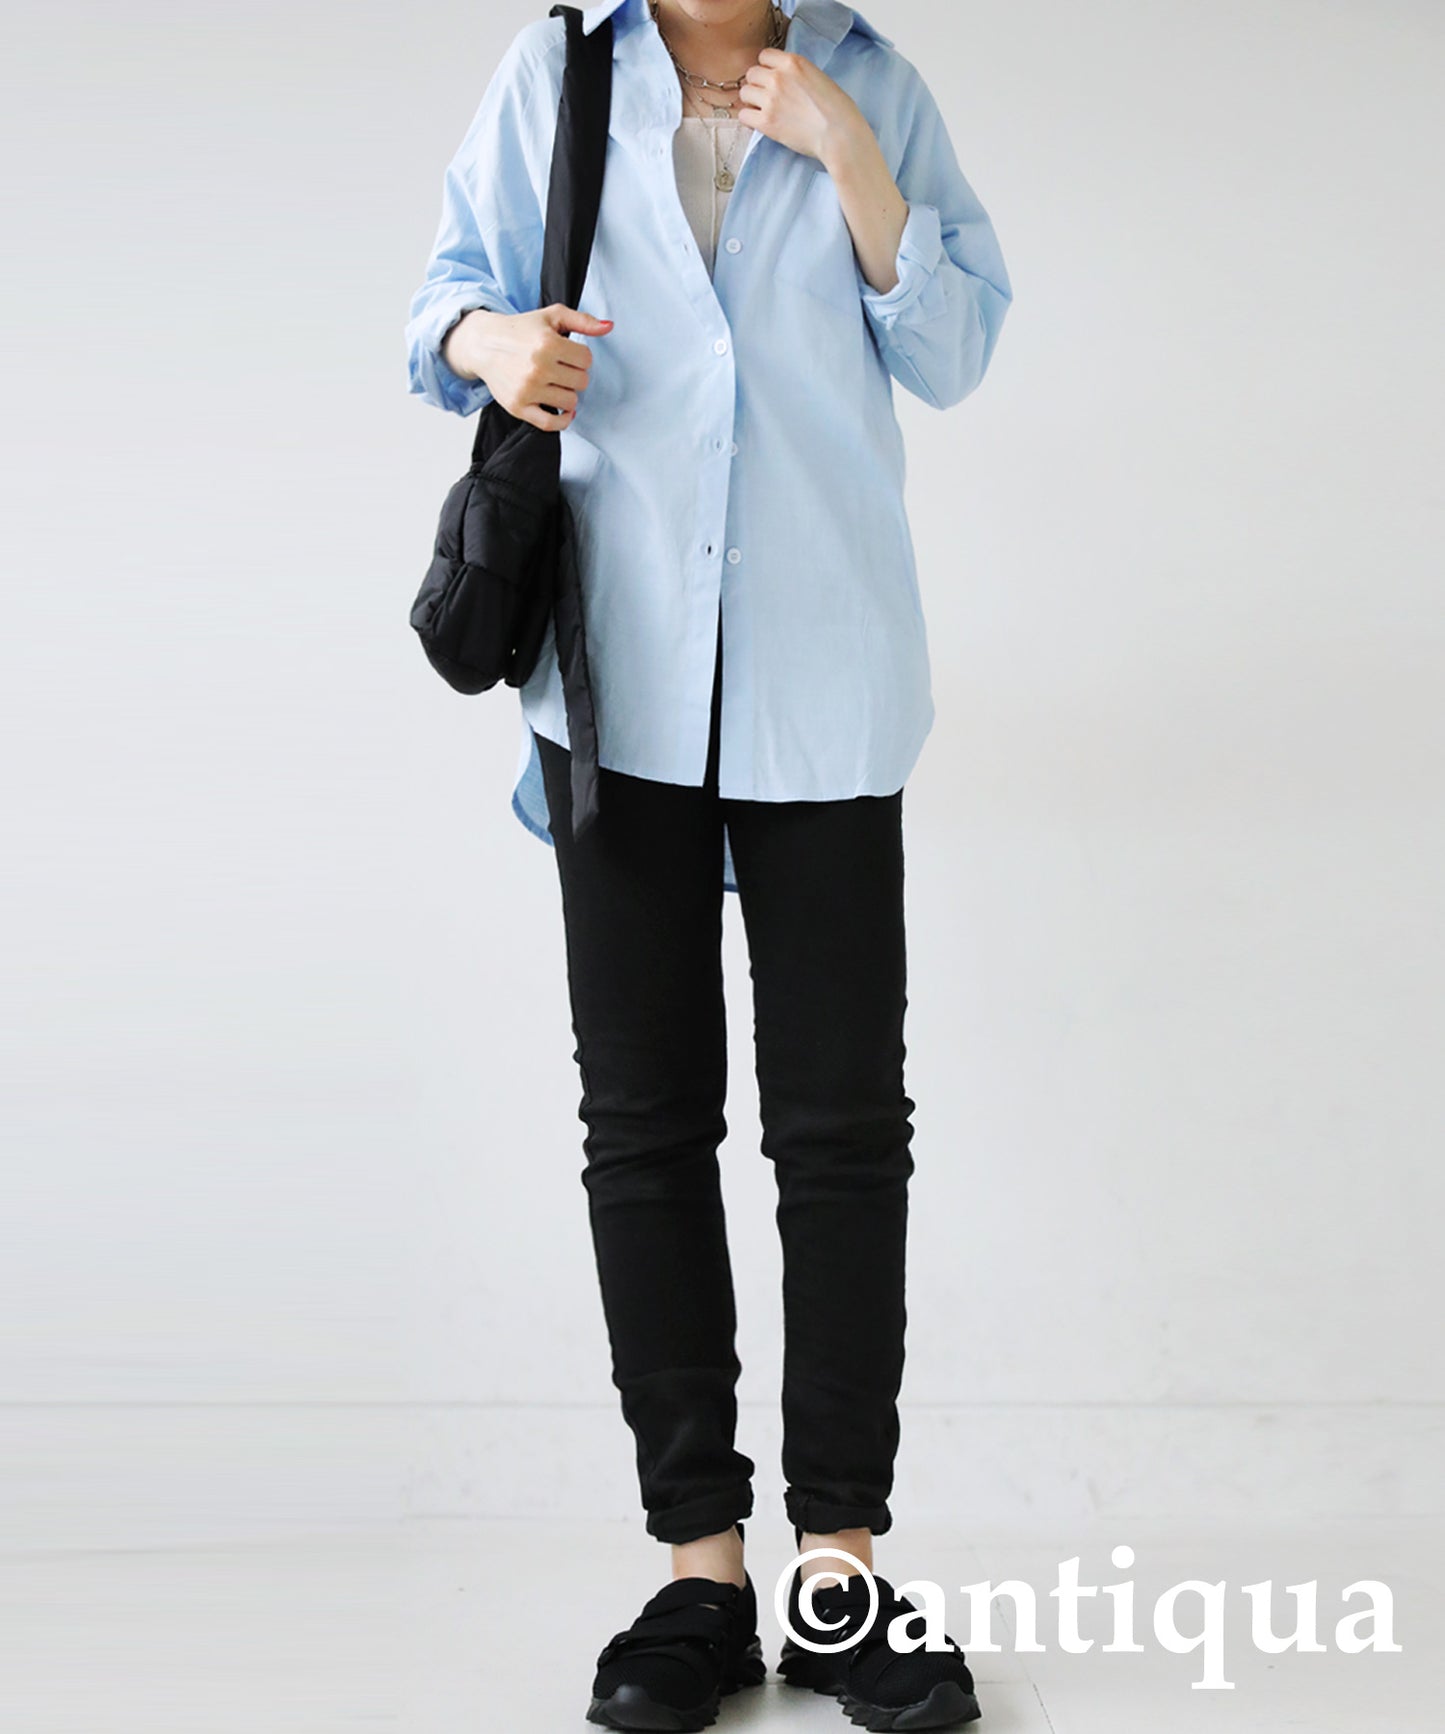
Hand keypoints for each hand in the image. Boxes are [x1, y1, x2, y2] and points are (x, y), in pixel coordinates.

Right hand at [443, 303, 613, 430]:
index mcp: (548, 343)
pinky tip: (562, 410)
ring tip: (555, 383)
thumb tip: (608, 326)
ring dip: (567, 394)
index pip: (586, 360)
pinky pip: (551, 424)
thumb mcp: (552, 316)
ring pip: (570, 402)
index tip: (568, 355)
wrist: (484, 344)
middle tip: (560, 369)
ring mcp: (528, 390)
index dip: (580, 357)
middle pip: (581, 382)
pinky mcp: (519, 407)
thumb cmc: (520, 330)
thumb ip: (582, 320)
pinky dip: (563, 420)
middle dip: (575, 375)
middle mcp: (538, 368)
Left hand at [732, 46, 869, 166]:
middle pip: (752, 73)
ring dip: (751, 101)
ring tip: (763, 110)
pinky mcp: (766, 122)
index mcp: (793, 62)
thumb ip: (797, 74)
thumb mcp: (818, 77)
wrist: (839, 134)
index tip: (772, 79)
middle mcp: (778, 77)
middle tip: (767, 97)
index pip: (764, 56)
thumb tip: (786, 80)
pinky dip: (749, 119)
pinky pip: (744, 115)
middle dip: (757, 84)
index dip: (767, 68)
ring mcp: (770, 99)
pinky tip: (760, 123)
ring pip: (744, 93)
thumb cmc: (837, 109)